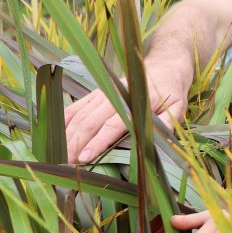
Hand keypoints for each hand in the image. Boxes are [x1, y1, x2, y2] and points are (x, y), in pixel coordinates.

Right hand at [64, 65, 188, 163]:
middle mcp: (113, 96)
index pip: (111, 126)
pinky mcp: (95, 94)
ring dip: (66, 137)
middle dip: (75, 145)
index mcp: (134, 102)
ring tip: (57, 157)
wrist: (163, 66)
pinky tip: (54, 138)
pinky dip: (62, 122)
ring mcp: (101, 94)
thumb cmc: (171, 92)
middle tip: (65, 166)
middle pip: (88, 123)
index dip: (96, 143)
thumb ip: (167, 122)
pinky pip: (74, 108)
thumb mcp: (178, 107)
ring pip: (78, 116)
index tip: (83, 159)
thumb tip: (159, 139)